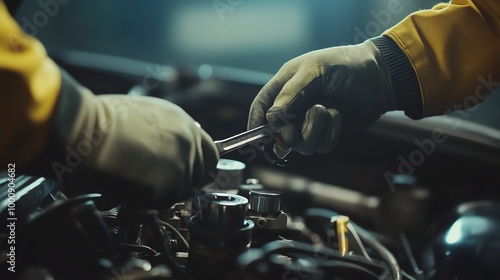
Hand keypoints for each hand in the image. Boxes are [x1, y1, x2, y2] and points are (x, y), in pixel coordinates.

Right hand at [38, 73, 218, 207]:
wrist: (85, 131)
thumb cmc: (103, 121)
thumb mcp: (145, 115)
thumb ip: (168, 131)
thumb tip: (174, 145)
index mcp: (184, 124)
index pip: (211, 154)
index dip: (198, 166)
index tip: (188, 171)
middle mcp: (188, 144)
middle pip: (199, 176)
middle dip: (180, 182)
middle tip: (156, 181)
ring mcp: (180, 166)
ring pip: (179, 192)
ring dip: (159, 192)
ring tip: (134, 179)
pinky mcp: (166, 187)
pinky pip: (160, 202)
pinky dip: (144, 200)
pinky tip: (126, 186)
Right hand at [248, 40, 395, 154]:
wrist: (377, 76)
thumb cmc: (342, 65)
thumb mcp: (313, 70)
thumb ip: (291, 94)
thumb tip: (272, 119)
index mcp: (284, 89)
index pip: (261, 108)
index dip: (255, 124)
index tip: (256, 138)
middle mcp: (294, 110)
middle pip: (278, 134)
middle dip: (290, 131)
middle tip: (302, 120)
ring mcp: (310, 125)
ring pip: (301, 146)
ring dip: (314, 130)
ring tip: (327, 109)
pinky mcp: (328, 136)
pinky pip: (322, 147)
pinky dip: (331, 133)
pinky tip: (338, 115)